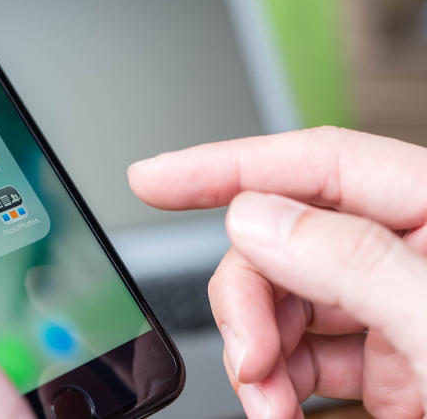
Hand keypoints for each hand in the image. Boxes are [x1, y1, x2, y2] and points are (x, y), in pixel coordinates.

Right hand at [128, 127, 426, 418]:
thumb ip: (354, 263)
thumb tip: (256, 219)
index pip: (317, 162)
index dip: (225, 166)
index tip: (154, 179)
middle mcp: (406, 253)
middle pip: (282, 241)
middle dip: (246, 301)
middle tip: (246, 355)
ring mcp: (391, 308)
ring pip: (280, 299)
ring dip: (255, 352)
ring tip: (268, 402)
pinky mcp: (382, 361)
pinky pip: (300, 352)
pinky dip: (275, 381)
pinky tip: (277, 405)